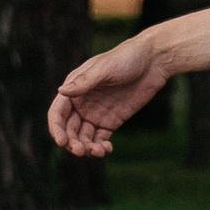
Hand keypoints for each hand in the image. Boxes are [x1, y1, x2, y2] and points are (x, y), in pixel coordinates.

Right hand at [49, 32, 173, 157]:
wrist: (153, 62)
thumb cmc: (126, 58)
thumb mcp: (104, 68)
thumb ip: (84, 82)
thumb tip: (61, 91)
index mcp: (75, 88)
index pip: (58, 113)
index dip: (57, 128)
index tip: (63, 142)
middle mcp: (82, 103)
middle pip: (69, 129)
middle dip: (72, 142)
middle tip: (81, 151)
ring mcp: (96, 113)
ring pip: (84, 137)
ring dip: (86, 147)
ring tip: (98, 152)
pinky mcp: (111, 121)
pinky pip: (100, 139)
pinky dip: (100, 147)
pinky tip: (106, 149)